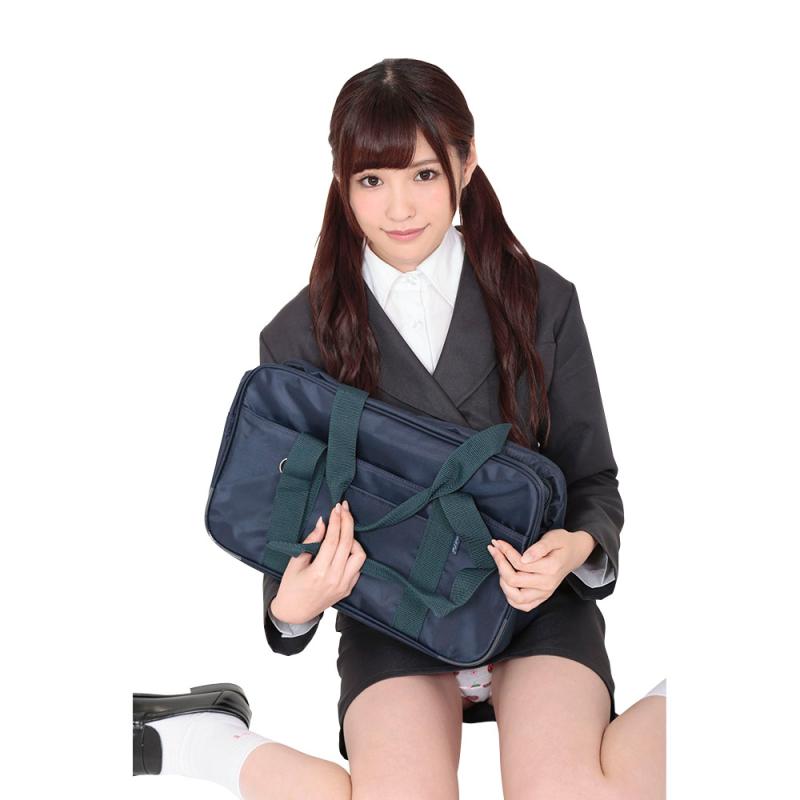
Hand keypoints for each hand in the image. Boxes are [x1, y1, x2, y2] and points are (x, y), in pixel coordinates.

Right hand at [271, 500, 366, 624]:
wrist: (295, 612)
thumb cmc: (291, 586)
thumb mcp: (295, 561)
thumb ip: (311, 541)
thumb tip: (323, 523)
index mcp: (319, 572)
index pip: (333, 540)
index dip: (336, 521)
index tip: (337, 507)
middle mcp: (335, 578)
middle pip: (348, 543)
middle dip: (347, 522)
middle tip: (344, 509)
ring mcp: (344, 585)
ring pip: (359, 555)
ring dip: (354, 540)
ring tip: (343, 532)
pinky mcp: (348, 588)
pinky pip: (358, 567)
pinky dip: (353, 554)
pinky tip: (344, 548)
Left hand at [486, 528, 595, 611]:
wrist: (575, 553)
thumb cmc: (563, 543)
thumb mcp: (554, 538)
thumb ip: (540, 548)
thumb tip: (525, 558)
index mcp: (550, 568)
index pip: (519, 563)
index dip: (505, 552)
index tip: (497, 542)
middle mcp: (547, 584)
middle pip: (513, 580)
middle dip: (500, 564)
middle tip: (495, 550)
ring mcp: (544, 593)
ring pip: (516, 598)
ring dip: (503, 582)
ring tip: (501, 566)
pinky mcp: (542, 598)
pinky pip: (524, 606)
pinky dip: (511, 598)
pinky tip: (507, 584)